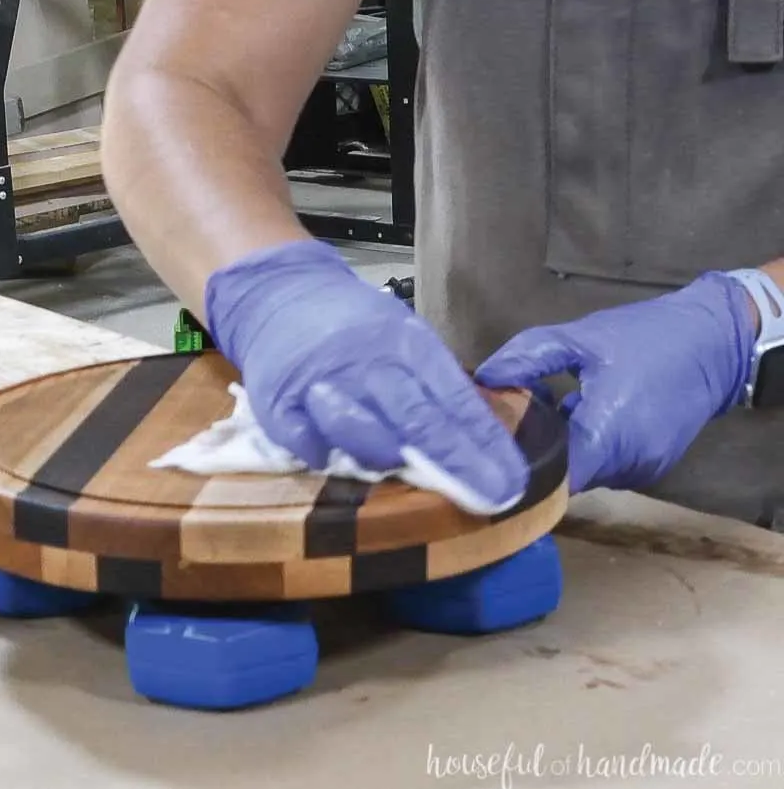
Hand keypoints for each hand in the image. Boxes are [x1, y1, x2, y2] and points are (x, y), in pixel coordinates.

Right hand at [204, 240, 528, 511]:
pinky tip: (334, 458)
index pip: (452, 397)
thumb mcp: (402, 338)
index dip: (483, 442)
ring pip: (357, 427)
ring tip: (401, 468)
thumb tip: (484, 444)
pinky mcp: (279, 400)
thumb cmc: (353, 327)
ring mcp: (321, 380)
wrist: (279, 293)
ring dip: (384, 454)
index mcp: (405, 341)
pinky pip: (304, 439)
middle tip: (490, 495)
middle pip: (415, 416)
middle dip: (456, 461)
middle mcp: (367, 360)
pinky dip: (321, 454)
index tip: (509, 480)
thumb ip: (434, 387)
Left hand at [474, 272, 756, 493]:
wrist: (714, 342)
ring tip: (542, 402)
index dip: (518, 468)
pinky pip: (607, 462)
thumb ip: (527, 359)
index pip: (551, 481)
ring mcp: (643, 469)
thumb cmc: (645, 337)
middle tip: (504, 414)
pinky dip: (587, 442)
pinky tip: (574, 407)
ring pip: (585, 469)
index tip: (490, 446)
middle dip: (535, 448)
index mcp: (607, 437)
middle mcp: (627, 466)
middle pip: (565, 475)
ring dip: (562, 444)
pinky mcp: (652, 463)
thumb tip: (484, 379)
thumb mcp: (579, 338)